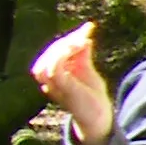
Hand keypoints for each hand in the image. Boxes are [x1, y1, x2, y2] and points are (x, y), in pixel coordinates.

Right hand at [31, 22, 113, 144]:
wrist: (99, 116)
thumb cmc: (92, 95)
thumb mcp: (87, 70)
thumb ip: (83, 54)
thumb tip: (86, 34)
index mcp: (54, 73)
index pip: (54, 52)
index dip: (69, 38)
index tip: (88, 28)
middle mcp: (49, 79)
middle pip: (49, 54)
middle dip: (67, 41)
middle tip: (85, 35)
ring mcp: (53, 84)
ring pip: (47, 61)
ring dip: (64, 48)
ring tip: (82, 42)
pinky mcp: (61, 88)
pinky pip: (53, 69)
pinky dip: (63, 56)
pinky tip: (79, 48)